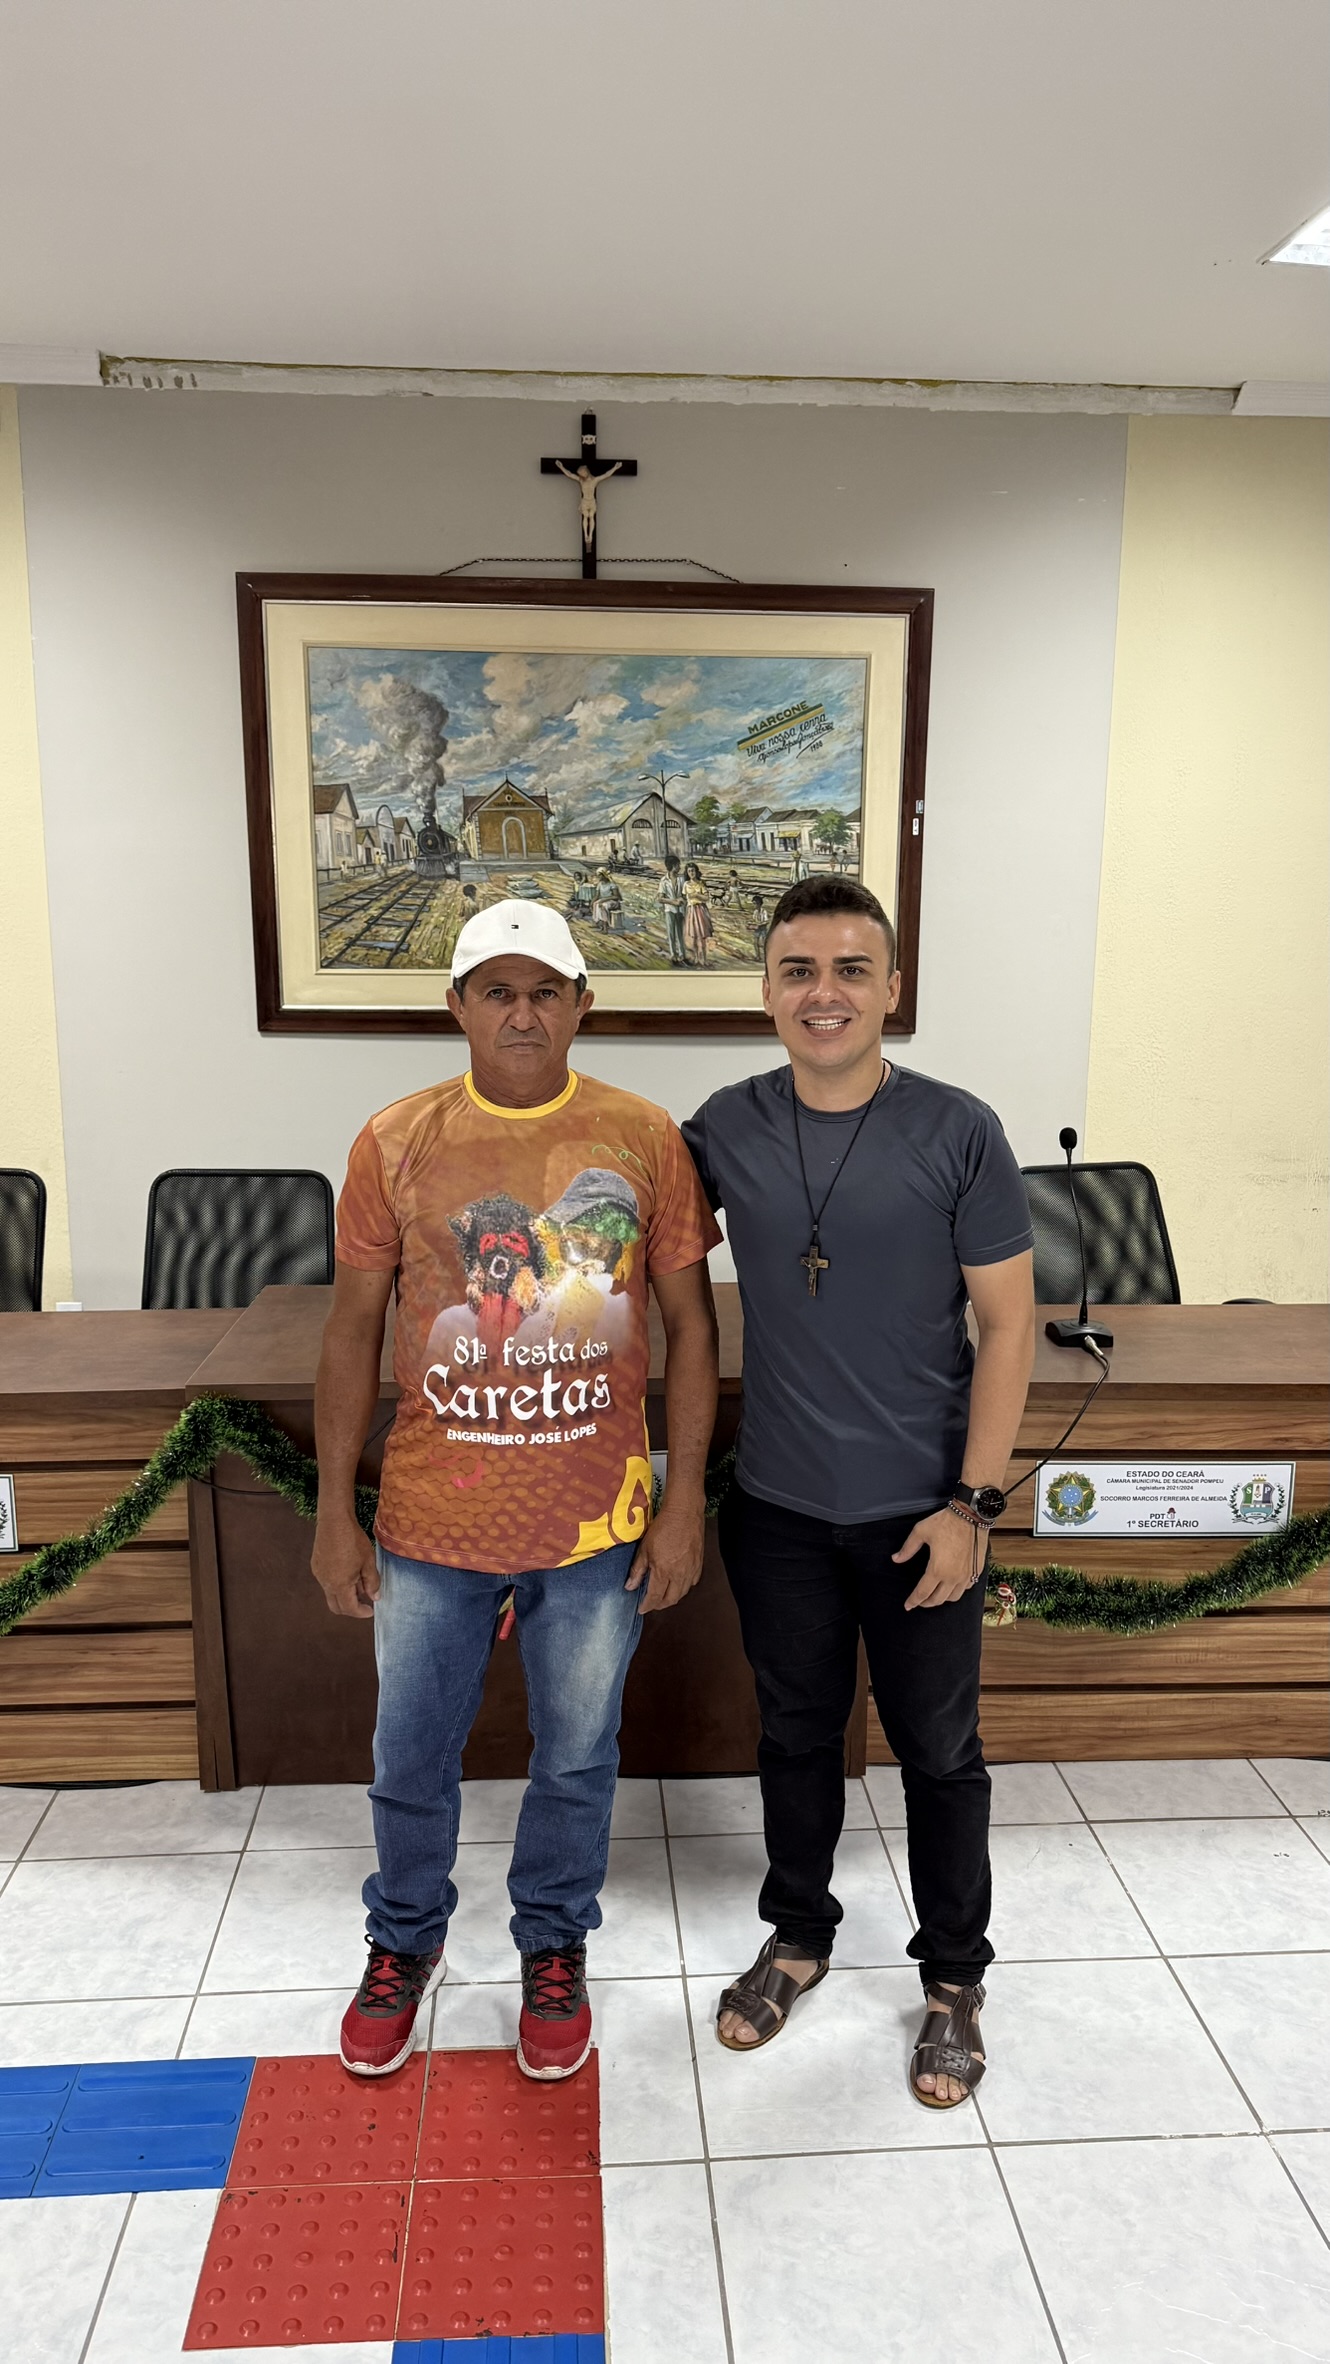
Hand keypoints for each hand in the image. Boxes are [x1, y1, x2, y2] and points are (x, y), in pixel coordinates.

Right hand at [311, 1512, 379, 1618]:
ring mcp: (319, 1574)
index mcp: (339, 1585)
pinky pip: (326, 1582)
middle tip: (364, 1603)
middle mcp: (325, 1583)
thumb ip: (372, 1582)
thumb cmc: (353, 1540)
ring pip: (331, 1594)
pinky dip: (337, 1584)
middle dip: (351, 1609)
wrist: (334, 1521)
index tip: (371, 1610)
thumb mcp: (368, 1562)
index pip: (349, 1608)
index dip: (361, 1612)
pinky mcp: (316, 1565)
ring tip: (359, 1580)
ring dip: (344, 1595)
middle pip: (336, 1607)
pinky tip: (348, 1571)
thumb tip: (375, 1597)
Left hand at [625, 1500, 705, 1614]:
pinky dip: (683, 1587)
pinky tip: (678, 1583)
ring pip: (682, 1593)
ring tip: (663, 1595)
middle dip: (660, 1605)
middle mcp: (679, 1575)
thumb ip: (638, 1570)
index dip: (647, 1606)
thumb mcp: (645, 1548)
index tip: (641, 1609)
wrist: (684, 1513)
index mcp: (663, 1572)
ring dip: (672, 1597)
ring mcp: (691, 1570)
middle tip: (652, 1603)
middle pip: (671, 1599)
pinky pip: (692, 1583)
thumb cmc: (662, 1528)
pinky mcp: (699, 1564)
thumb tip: (630, 1587)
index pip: (655, 1597)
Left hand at [893, 1507, 983, 1609]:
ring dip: (942, 1599)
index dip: (913, 1601)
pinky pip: (965, 1588)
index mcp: (937, 1569)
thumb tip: (896, 1559)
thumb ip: (908, 1548)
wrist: (971, 1515)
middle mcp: (953, 1577)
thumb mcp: (921, 1532)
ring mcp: (966, 1575)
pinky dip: (956, 1590)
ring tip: (934, 1595)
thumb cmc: (946, 1522)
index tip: (908, 1605)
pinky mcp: (976, 1571)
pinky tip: (951, 1585)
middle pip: (937, 1599)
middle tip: (919, 1601)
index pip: (922, 1593)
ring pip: (953, 1597)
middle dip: (926, 1603)